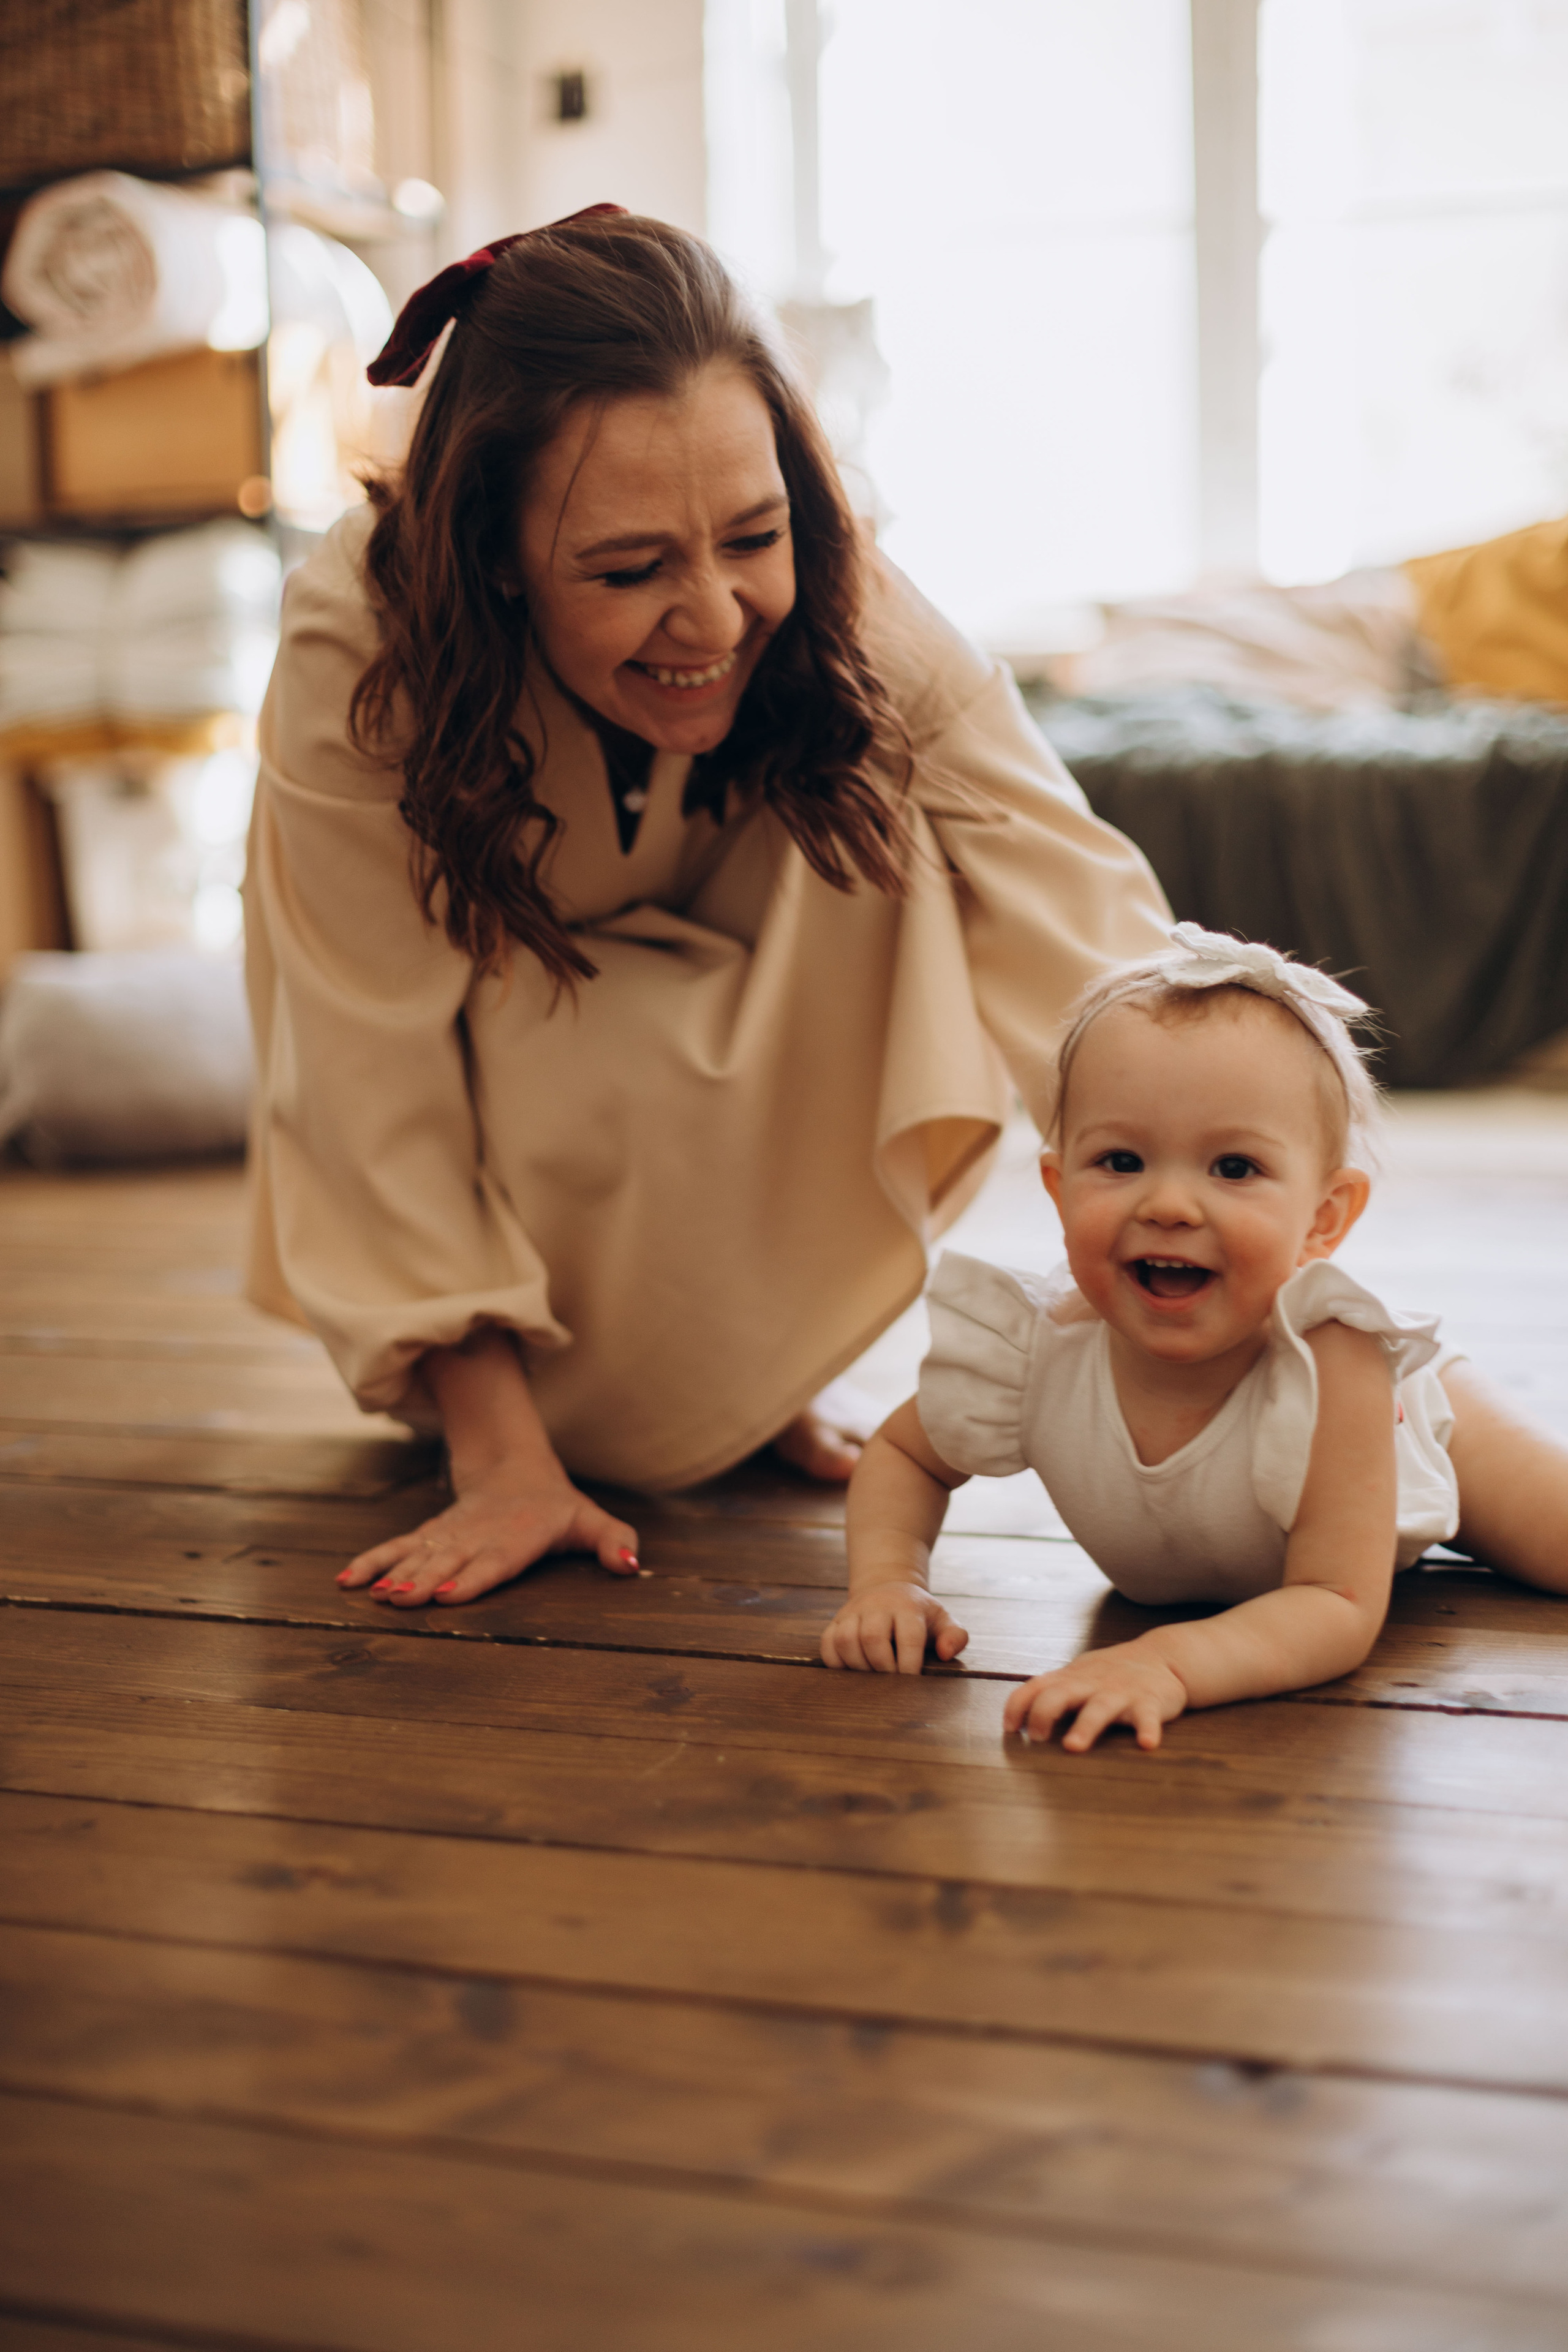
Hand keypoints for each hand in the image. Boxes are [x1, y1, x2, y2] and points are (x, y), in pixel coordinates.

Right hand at [337, 1457, 639, 1607]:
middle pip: (449, 1561)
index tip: (449, 1593)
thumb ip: (613, 1541)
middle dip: (424, 1582)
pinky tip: (346, 1581)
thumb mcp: (590, 1521)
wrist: (514, 1470)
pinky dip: (372, 1562)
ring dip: (393, 1575)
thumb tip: (633, 1566)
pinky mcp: (429, 1536)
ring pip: (418, 1555)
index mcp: (517, 1535)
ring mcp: (449, 1535)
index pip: (495, 1559)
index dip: (473, 1576)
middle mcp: (478, 1536)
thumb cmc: (557, 1509)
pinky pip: (396, 1548)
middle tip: (400, 1601)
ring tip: (373, 1596)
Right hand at [820, 1581, 968, 1675]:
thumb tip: (947, 1654)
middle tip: (890, 1684)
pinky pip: (827, 1643)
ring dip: (857, 1666)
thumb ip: (955, 1635)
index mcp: (907, 1606)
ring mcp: (853, 1611)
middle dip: (882, 1667)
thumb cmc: (919, 1614)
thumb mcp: (943, 1619)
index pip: (908, 1636)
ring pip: (845, 1640)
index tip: (912, 1683)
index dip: (909, 1664)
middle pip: (872, 1637)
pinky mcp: (836, 1620)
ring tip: (871, 1678)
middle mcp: (877, 1605)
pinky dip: (836, 1662)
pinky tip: (851, 1671)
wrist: (889, 1589)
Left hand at [1003, 1645, 1186, 1751]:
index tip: (1009, 1728)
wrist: (1162, 1657)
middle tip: (1037, 1738)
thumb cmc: (1110, 1673)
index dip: (1018, 1705)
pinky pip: (1147, 1717)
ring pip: (1100, 1707)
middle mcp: (1091, 1684)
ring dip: (1085, 1726)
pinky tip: (1146, 1744)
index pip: (1035, 1687)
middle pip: (1061, 1694)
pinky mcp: (1149, 1702)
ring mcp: (1121, 1692)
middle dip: (1044, 1713)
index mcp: (1071, 1678)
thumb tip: (1017, 1720)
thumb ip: (1051, 1692)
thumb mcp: (1077, 1676)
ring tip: (1073, 1746)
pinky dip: (1147, 1729)